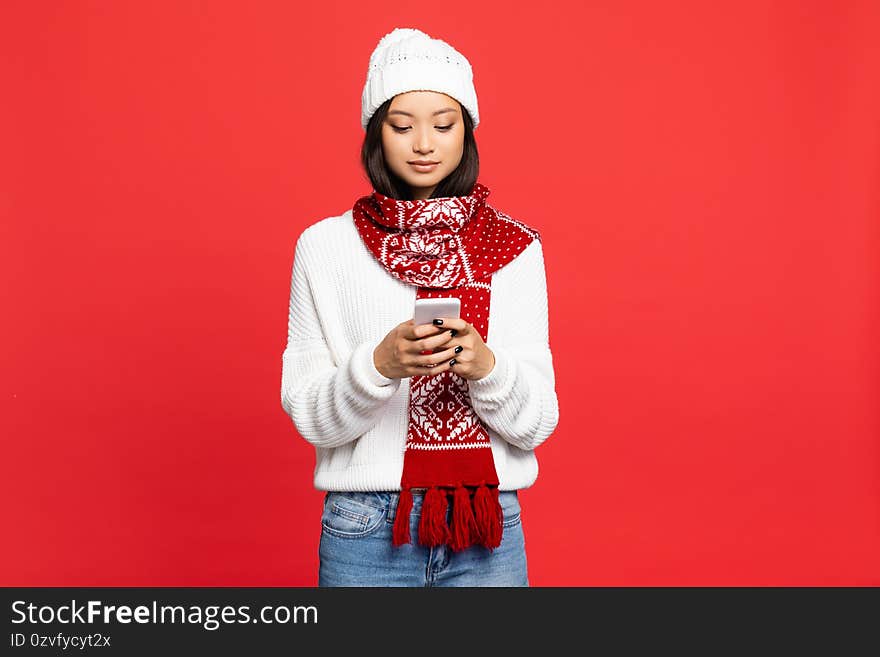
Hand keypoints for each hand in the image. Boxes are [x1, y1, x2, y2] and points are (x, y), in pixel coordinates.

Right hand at [373, 317, 495, 380]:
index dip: (432, 327)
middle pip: (426, 345)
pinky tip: (450, 362)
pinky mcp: (411, 372)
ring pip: (430, 360)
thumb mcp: (399, 330)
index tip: (445, 323)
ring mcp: (407, 362)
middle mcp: (403, 349)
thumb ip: (414, 324)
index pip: (417, 331)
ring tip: (457, 349)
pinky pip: (429, 371)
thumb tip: (432, 316)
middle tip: (454, 334)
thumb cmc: (392, 342)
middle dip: (442, 339)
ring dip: (446, 355)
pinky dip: (441, 367)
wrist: (379, 362)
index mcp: (400, 335)